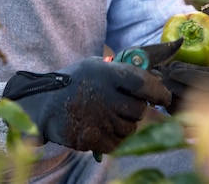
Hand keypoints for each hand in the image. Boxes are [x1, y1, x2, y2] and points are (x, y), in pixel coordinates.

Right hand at [2, 57, 170, 153]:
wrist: (44, 102)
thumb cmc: (74, 81)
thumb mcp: (95, 65)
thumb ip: (121, 71)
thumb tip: (153, 80)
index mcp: (108, 74)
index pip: (143, 83)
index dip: (158, 91)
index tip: (164, 97)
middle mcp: (105, 95)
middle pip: (138, 110)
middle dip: (136, 108)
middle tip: (124, 104)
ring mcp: (99, 119)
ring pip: (130, 128)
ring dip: (125, 124)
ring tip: (108, 114)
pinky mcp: (92, 138)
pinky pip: (118, 143)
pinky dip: (115, 138)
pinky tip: (103, 127)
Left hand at [158, 4, 208, 111]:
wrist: (195, 54)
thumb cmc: (206, 36)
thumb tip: (208, 9)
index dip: (194, 76)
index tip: (173, 68)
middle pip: (202, 98)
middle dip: (177, 86)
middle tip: (159, 74)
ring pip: (190, 109)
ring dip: (169, 95)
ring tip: (155, 79)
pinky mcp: (197, 116)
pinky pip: (181, 116)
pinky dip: (166, 104)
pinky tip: (156, 89)